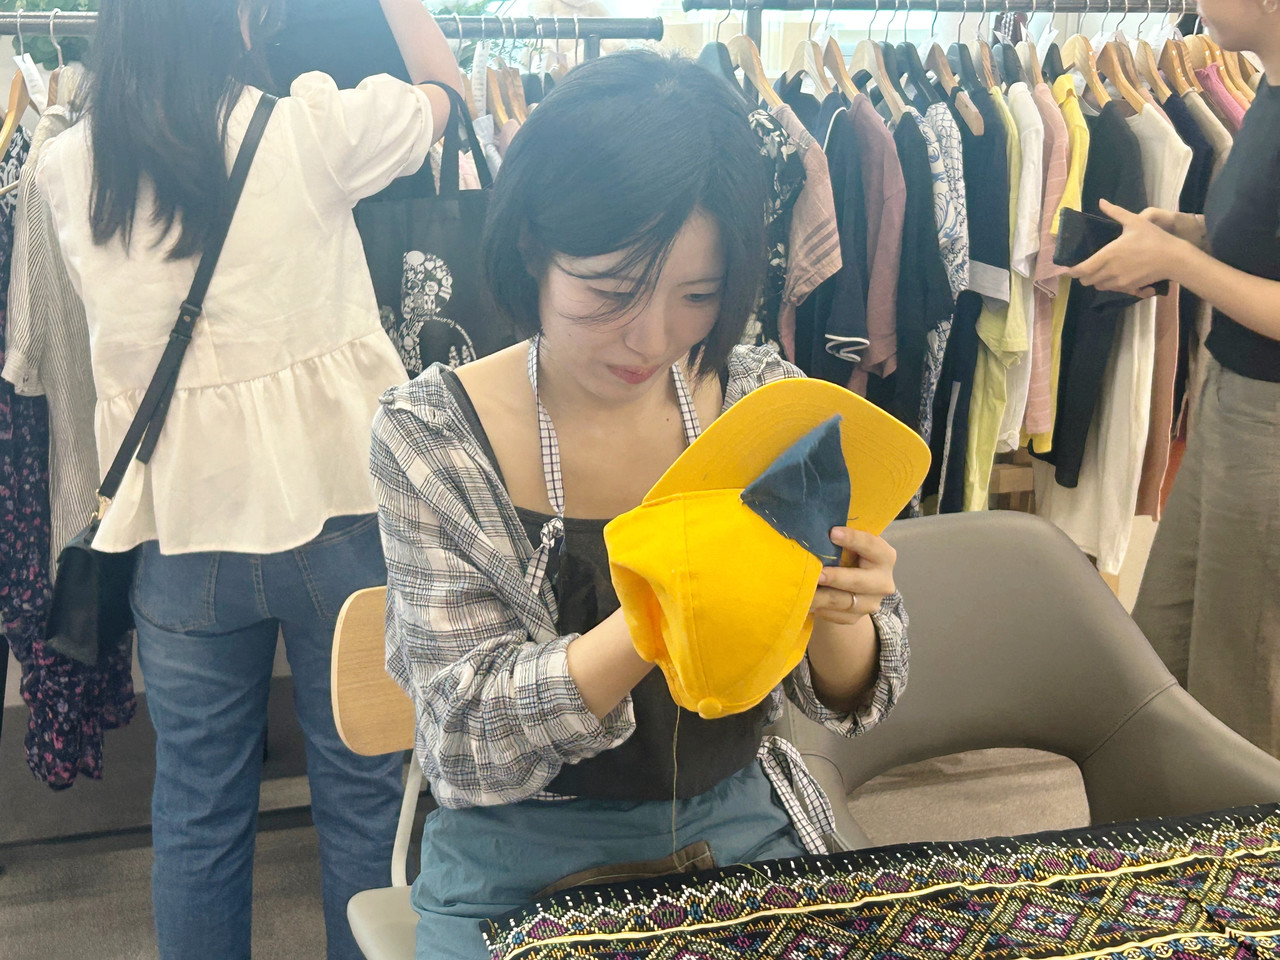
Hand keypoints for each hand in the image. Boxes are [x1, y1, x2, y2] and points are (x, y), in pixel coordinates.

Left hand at [809, 528, 896, 625]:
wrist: (852, 582)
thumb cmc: (848, 554)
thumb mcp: (850, 543)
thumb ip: (840, 535)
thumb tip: (817, 527)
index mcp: (884, 556)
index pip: (870, 545)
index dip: (852, 539)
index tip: (832, 533)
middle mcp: (883, 582)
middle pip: (858, 581)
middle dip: (836, 577)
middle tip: (818, 574)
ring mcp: (871, 603)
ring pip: (843, 602)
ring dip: (821, 596)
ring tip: (802, 589)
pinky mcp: (855, 618)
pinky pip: (835, 615)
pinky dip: (819, 608)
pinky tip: (805, 601)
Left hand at [1068, 199, 1188, 297]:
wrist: (1173, 258)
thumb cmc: (1153, 238)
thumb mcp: (1134, 221)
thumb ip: (1115, 212)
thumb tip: (1101, 202)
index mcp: (1107, 255)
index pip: (1081, 270)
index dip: (1073, 271)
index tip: (1070, 267)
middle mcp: (1110, 271)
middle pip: (1087, 281)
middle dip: (1083, 275)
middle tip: (1086, 267)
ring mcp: (1119, 281)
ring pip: (1098, 286)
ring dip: (1096, 280)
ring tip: (1100, 270)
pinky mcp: (1129, 287)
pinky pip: (1112, 289)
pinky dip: (1109, 284)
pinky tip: (1114, 275)